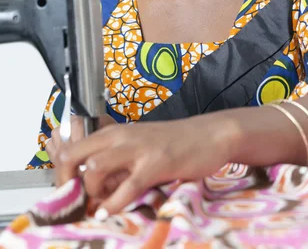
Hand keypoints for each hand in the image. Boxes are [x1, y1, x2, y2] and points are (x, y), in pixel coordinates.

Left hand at [58, 112, 236, 216]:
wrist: (209, 134)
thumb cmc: (174, 142)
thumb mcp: (139, 145)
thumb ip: (116, 160)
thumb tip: (94, 184)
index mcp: (114, 132)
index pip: (72, 147)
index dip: (62, 172)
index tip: (67, 191)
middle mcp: (120, 136)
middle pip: (74, 155)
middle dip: (67, 183)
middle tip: (76, 202)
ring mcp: (137, 149)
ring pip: (95, 169)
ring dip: (92, 192)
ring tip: (99, 203)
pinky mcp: (155, 164)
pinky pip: (126, 188)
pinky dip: (113, 204)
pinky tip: (108, 212)